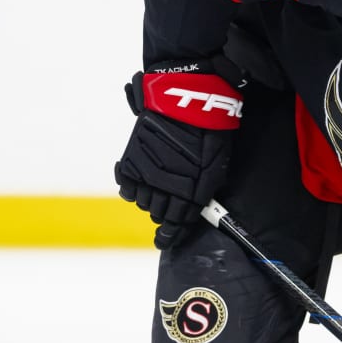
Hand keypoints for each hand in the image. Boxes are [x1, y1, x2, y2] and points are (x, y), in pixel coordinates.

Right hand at [114, 62, 244, 248]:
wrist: (190, 103)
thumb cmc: (211, 134)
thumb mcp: (216, 168)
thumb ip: (203, 192)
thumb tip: (195, 209)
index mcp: (190, 196)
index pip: (175, 225)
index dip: (170, 235)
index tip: (164, 239)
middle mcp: (166, 190)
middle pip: (158, 213)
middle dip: (163, 213)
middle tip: (167, 205)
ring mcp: (147, 175)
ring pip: (142, 202)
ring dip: (148, 200)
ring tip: (156, 190)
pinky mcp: (132, 160)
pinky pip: (125, 185)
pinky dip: (130, 188)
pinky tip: (137, 184)